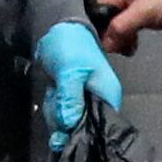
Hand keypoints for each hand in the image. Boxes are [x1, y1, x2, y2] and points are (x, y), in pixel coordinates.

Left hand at [29, 18, 125, 149]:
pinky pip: (61, 114)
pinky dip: (53, 106)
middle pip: (82, 129)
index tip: (67, 127)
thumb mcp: (70, 73)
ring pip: (68, 123)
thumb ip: (70, 100)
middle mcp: (99, 102)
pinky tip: (52, 91)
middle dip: (63, 118)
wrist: (60, 28)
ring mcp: (85, 102)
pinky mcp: (73, 100)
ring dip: (56, 110)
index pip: (102, 128)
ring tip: (55, 89)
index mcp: (108, 96)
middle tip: (58, 95)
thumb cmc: (71, 45)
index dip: (84, 133)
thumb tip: (70, 125)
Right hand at [95, 0, 161, 57]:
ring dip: (121, 40)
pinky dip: (129, 40)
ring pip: (119, 27)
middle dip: (111, 36)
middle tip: (117, 49)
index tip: (102, 45)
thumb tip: (105, 44)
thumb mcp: (143, 11)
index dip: (99, 28)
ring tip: (127, 49)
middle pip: (108, 20)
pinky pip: (130, 30)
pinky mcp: (144, 17)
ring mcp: (134, 8)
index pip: (99, 11)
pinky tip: (132, 48)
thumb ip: (122, 26)